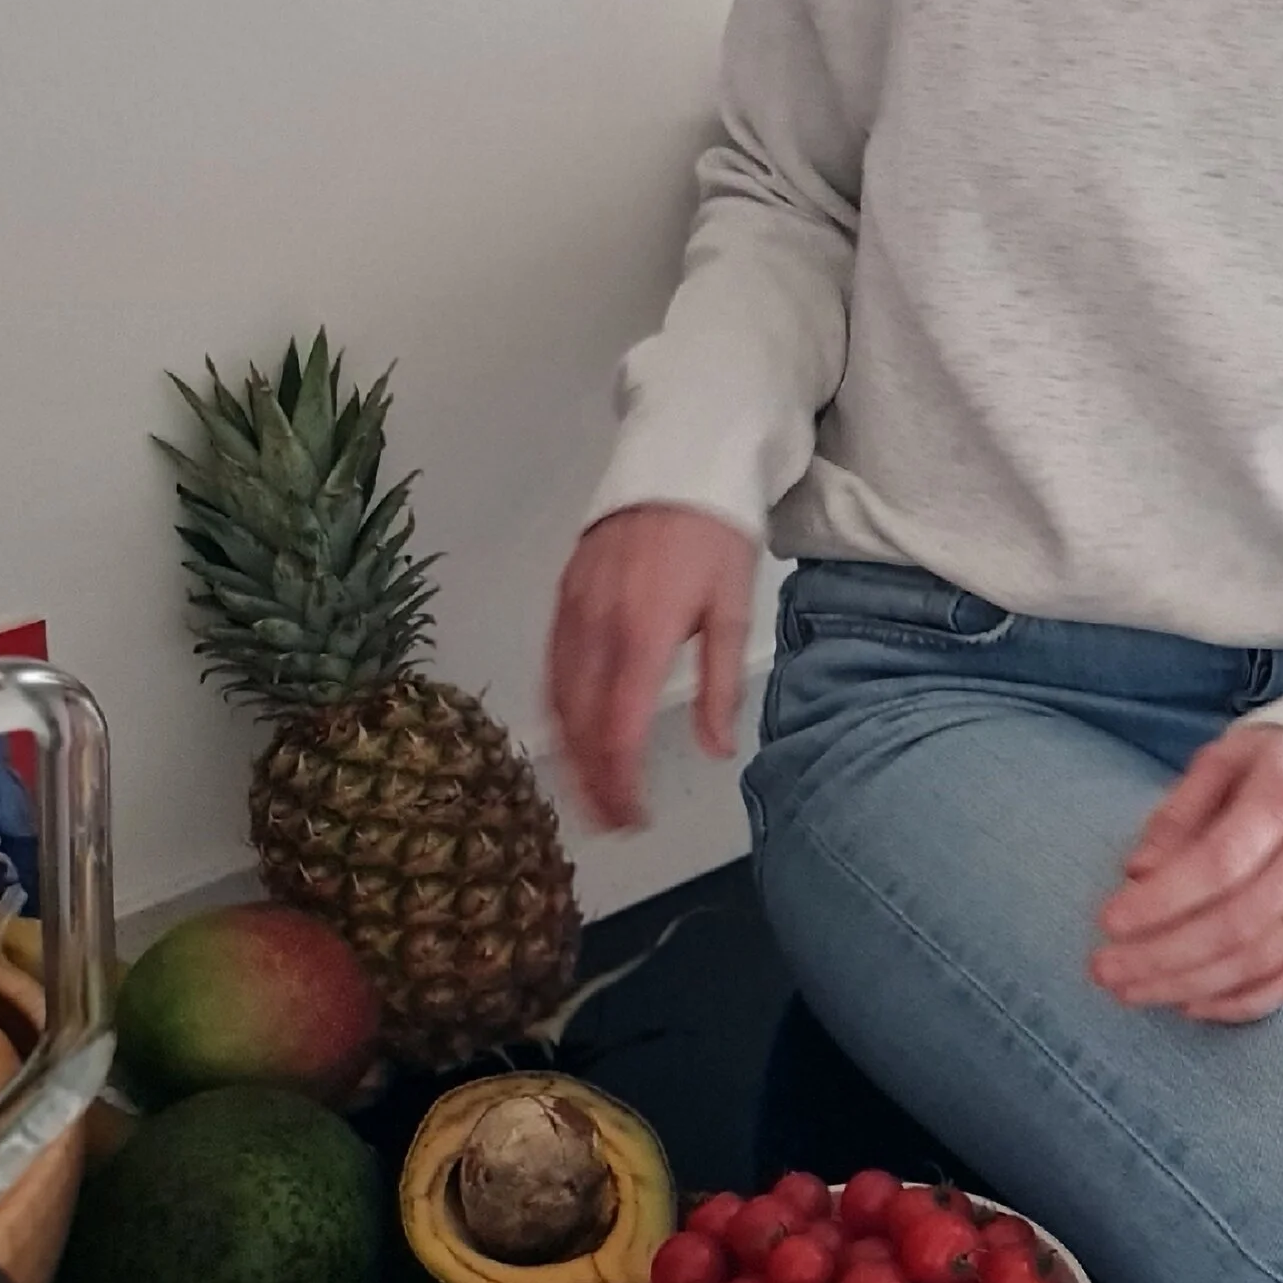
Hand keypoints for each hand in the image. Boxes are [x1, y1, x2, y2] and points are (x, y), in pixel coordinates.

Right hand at [546, 504, 758, 830]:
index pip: (617, 728)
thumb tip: (715, 749)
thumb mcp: (732, 608)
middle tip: (609, 822)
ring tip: (586, 793)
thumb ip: (719, 684)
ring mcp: (572, 609)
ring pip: (557, 698)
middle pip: (580, 723)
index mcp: (641, 633)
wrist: (680, 460)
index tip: (633, 817)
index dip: (619, 782)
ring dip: (568, 753)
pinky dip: (555, 709)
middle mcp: (596, 626)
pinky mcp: (563, 595)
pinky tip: (568, 732)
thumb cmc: (716, 534)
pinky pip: (549, 665)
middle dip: (590, 781)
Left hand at [1090, 726, 1282, 1023]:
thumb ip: (1178, 813)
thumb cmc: (1275, 766)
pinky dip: (1236, 1003)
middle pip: (1235, 924)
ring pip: (1256, 962)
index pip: (1218, 864)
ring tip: (1132, 991)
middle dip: (1162, 955)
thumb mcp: (1224, 760)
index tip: (1108, 921)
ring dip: (1188, 985)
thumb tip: (1137, 872)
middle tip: (1105, 969)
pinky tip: (1188, 1005)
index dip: (1161, 900)